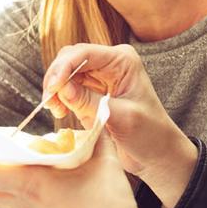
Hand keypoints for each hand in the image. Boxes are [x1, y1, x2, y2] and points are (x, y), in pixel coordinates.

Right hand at [42, 44, 197, 207]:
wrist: (157, 153)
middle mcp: (110, 63)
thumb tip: (62, 88)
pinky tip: (60, 112)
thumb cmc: (149, 134)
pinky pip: (68, 88)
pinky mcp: (92, 93)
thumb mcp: (121, 118)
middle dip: (56, 78)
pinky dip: (60, 98)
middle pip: (70, 59)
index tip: (52, 88)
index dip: (63, 67)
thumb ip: (90, 102)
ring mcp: (100, 77)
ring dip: (56, 90)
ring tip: (55, 110)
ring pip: (66, 73)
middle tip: (49, 102)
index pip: (84, 53)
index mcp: (122, 60)